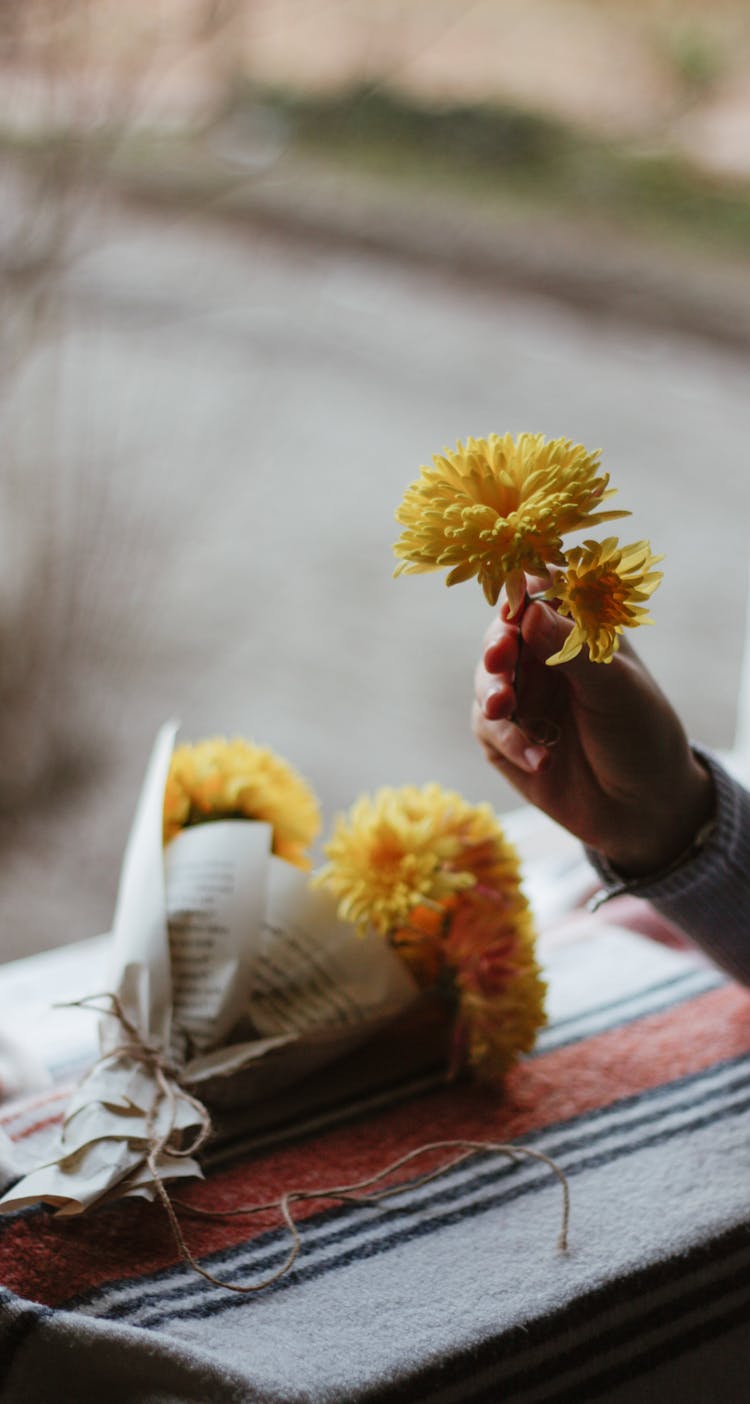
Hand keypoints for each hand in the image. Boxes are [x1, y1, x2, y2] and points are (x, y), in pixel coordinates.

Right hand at [472, 585, 714, 876]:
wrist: (643, 809)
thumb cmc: (642, 735)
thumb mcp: (615, 689)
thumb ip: (571, 649)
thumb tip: (530, 608)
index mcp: (578, 633)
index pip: (543, 596)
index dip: (524, 593)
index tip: (516, 604)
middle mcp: (544, 660)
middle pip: (503, 635)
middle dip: (498, 646)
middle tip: (499, 657)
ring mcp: (523, 698)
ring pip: (486, 681)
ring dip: (492, 692)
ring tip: (504, 708)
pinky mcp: (506, 740)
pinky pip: (490, 729)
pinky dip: (510, 742)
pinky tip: (541, 760)